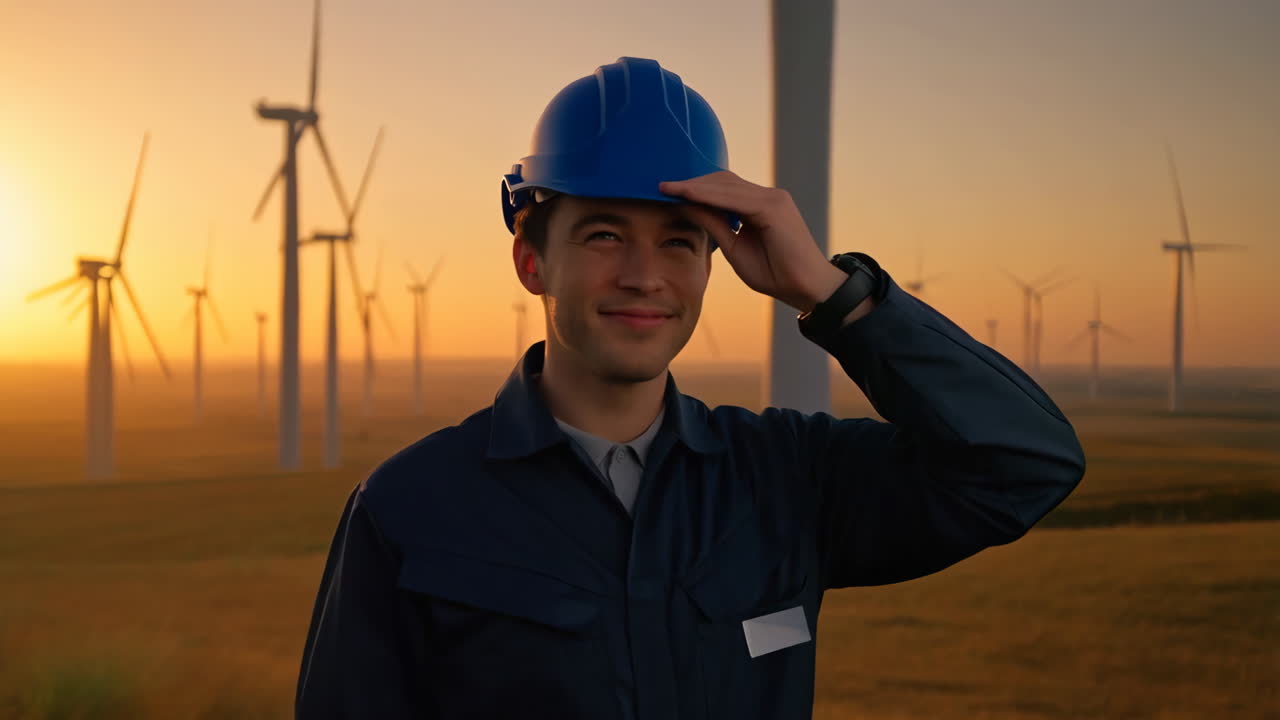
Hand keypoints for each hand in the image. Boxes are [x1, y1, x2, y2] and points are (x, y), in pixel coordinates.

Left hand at [659, 171, 846, 311]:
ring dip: (695, 186)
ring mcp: (773, 198)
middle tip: (661, 185)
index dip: (694, 188)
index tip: (667, 191)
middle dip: (691, 182)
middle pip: (722, 181)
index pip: (722, 189)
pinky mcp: (774, 207)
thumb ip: (716, 226)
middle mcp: (768, 196)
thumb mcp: (735, 248)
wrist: (805, 288)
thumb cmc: (775, 274)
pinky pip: (734, 198)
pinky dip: (708, 195)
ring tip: (667, 188)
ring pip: (726, 185)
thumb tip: (689, 208)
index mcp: (760, 205)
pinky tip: (687, 195)